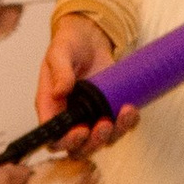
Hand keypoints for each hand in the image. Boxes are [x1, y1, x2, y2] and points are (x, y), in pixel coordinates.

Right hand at [34, 10, 138, 154]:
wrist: (90, 36)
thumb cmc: (69, 45)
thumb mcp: (59, 53)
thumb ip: (59, 71)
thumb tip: (60, 91)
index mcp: (52, 109)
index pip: (54, 138)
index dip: (67, 141)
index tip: (81, 131)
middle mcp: (70, 119)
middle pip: (80, 148)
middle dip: (94, 142)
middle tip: (104, 125)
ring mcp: (91, 117)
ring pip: (102, 141)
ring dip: (115, 134)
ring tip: (124, 113)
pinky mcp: (109, 111)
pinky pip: (119, 127)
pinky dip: (128, 123)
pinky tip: (132, 109)